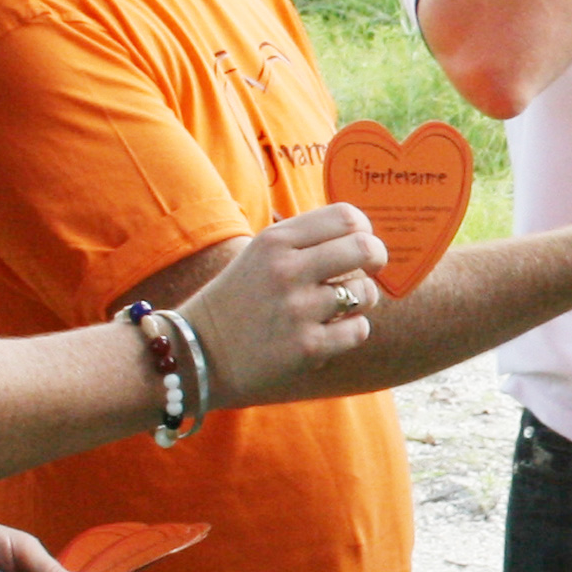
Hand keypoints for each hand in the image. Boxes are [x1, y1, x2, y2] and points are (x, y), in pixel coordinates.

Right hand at [175, 205, 390, 401]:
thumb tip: (360, 232)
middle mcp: (287, 270)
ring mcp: (297, 309)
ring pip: (365, 292)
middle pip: (364, 247)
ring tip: (340, 307)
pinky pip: (359, 329)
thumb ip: (304, 240)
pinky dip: (351, 331)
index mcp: (275, 241)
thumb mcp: (259, 255)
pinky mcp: (307, 347)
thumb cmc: (237, 301)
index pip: (346, 216)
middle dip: (376, 258)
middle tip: (370, 270)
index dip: (364, 229)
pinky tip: (330, 332)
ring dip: (362, 300)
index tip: (359, 243)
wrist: (195, 356)